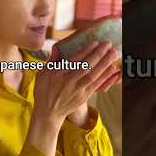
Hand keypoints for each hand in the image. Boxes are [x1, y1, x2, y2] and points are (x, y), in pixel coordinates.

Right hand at [28, 41, 117, 155]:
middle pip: (86, 67)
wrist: (48, 113)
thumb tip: (57, 48)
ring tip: (114, 53)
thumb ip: (51, 61)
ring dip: (105, 64)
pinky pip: (96, 85)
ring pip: (93, 76)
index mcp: (57, 74)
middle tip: (108, 44)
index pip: (73, 61)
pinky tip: (112, 68)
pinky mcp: (84, 97)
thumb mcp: (42, 74)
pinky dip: (105, 77)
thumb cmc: (44, 91)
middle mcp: (68, 82)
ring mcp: (77, 91)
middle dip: (98, 54)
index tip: (94, 42)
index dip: (85, 51)